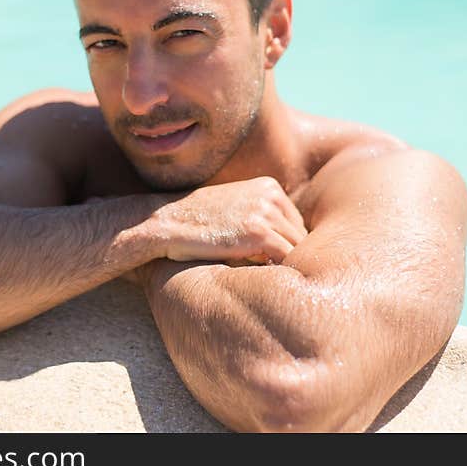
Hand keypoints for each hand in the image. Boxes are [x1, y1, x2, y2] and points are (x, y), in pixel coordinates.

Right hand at [156, 176, 307, 264]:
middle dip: (287, 255)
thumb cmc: (197, 221)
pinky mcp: (259, 234)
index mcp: (268, 187)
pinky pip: (287, 257)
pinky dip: (280, 270)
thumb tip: (287, 246)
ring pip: (296, 247)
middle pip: (299, 234)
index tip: (270, 261)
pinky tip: (262, 278)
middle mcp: (271, 196)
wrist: (167, 222)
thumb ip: (260, 216)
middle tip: (273, 275)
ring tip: (268, 279)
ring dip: (284, 264)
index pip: (295, 222)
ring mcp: (266, 214)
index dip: (285, 244)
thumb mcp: (234, 206)